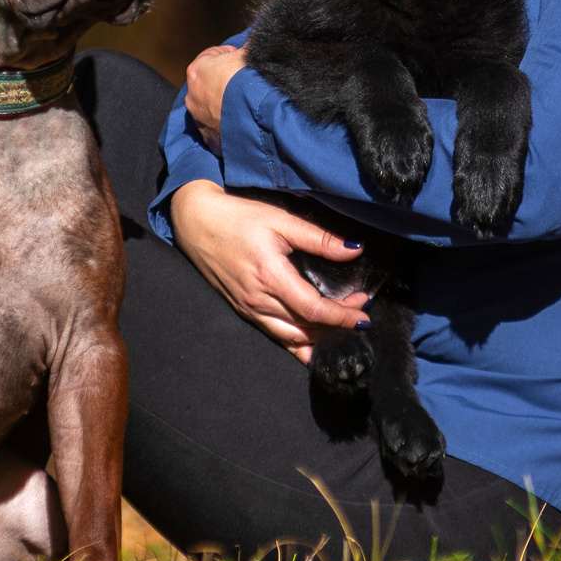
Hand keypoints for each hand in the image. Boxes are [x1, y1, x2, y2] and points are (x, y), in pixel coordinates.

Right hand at [168, 179, 368, 362]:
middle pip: (305, 328)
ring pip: (290, 337)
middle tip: (358, 312)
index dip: (342, 317)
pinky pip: (274, 335)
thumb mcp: (281, 220)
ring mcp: (248, 308)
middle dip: (337, 325)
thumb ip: (319, 238)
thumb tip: (354, 249)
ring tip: (340, 325)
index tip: (364, 315)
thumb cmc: (238, 217)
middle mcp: (258, 299)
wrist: (196, 222)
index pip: (313, 309)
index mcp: (270, 276)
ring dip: (319, 337)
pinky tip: (312, 343)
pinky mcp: (243, 310)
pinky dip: (297, 343)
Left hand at [184, 44, 247, 147]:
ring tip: (243, 102)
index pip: (212, 55)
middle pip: (208, 81)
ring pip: (210, 105)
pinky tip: (241, 118)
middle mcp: (192, 94)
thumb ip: (249, 44)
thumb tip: (258, 35)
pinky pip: (216, 126)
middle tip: (243, 82)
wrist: (253, 118)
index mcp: (197, 70)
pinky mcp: (208, 137)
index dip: (228, 55)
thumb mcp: (248, 54)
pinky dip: (225, 123)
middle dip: (223, 81)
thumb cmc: (246, 83)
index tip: (240, 59)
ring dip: (223, 102)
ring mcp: (198, 118)